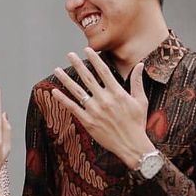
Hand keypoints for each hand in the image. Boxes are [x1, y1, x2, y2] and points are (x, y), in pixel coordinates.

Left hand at [52, 47, 154, 168]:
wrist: (132, 145)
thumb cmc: (137, 123)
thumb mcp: (141, 100)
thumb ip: (137, 82)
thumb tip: (140, 64)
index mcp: (117, 93)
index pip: (103, 71)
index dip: (94, 59)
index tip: (87, 50)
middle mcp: (104, 99)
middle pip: (87, 78)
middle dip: (77, 64)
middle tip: (69, 54)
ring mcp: (94, 111)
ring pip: (77, 91)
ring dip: (66, 79)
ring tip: (57, 70)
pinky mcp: (88, 122)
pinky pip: (73, 108)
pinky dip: (63, 99)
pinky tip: (54, 91)